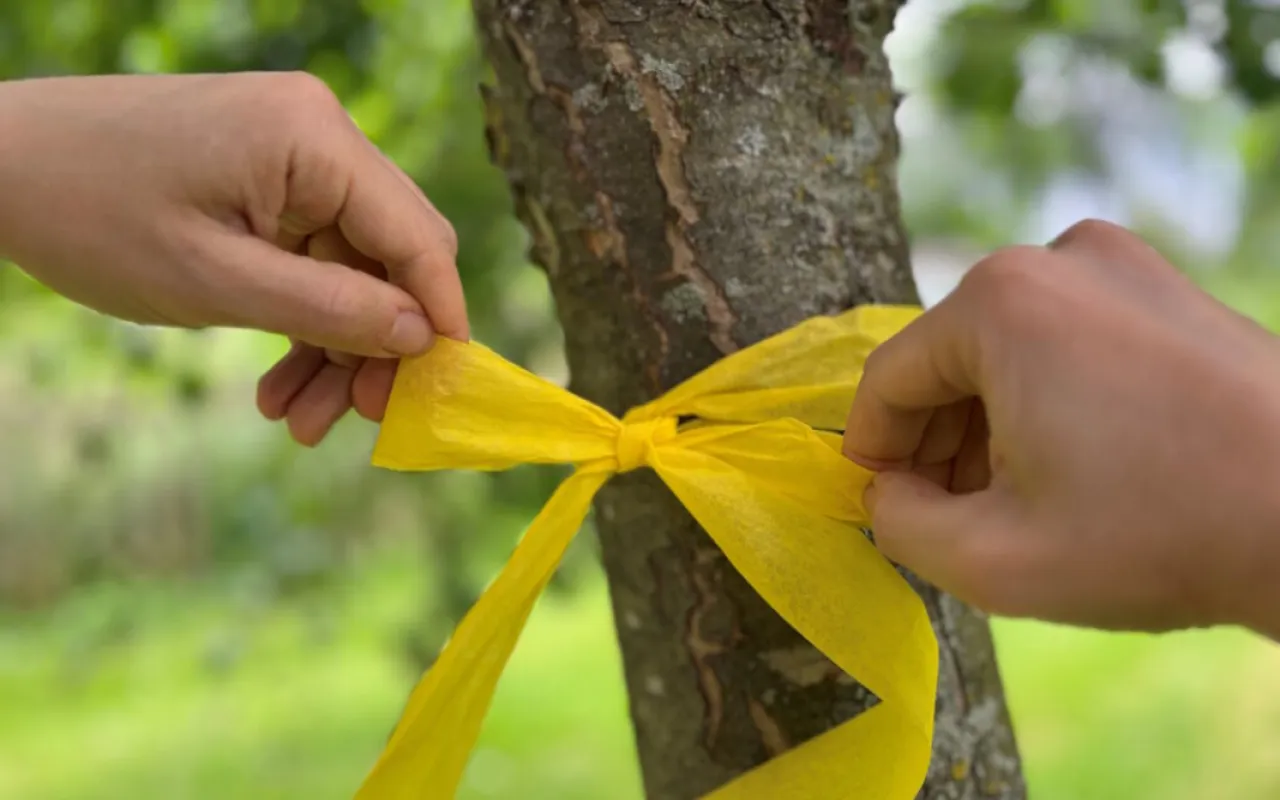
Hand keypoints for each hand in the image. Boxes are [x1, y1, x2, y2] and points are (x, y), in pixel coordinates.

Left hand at [0, 72, 466, 445]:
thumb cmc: (92, 216)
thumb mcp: (217, 281)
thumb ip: (332, 310)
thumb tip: (423, 338)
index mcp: (315, 139)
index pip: (416, 237)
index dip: (440, 319)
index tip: (443, 394)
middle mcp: (320, 137)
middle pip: (393, 256)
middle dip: (379, 345)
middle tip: (355, 421)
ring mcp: (293, 158)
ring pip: (354, 270)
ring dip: (336, 347)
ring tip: (295, 422)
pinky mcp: (267, 183)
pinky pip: (313, 261)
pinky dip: (303, 322)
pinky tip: (277, 384)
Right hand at [843, 220, 1279, 637]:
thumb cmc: (1159, 535)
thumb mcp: (993, 560)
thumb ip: (898, 527)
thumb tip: (885, 494)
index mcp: (1000, 302)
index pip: (890, 380)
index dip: (871, 453)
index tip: (881, 509)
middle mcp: (1057, 257)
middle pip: (950, 359)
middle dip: (937, 443)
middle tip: (951, 518)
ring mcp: (1124, 264)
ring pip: (1009, 350)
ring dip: (990, 425)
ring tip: (1015, 503)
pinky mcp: (1170, 288)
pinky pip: (1070, 340)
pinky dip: (1049, 400)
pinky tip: (1076, 468)